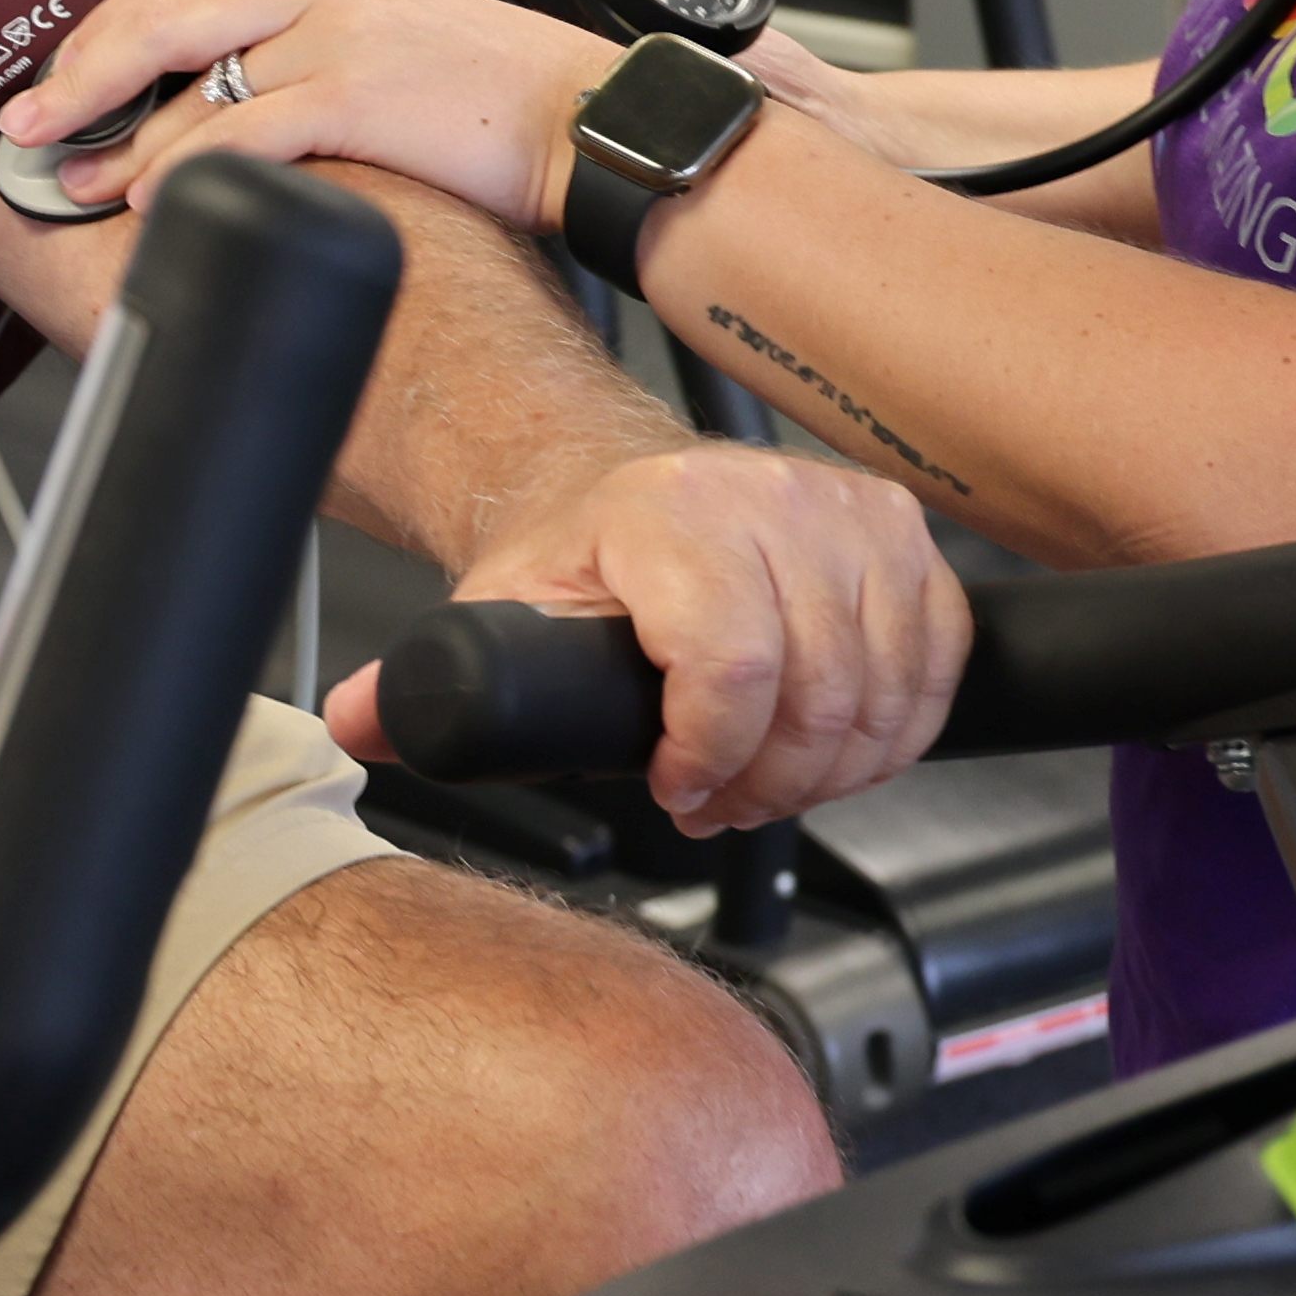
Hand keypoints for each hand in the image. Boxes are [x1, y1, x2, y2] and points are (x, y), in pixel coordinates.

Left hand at [10, 0, 619, 241]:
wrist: (591, 118)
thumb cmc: (508, 99)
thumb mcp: (402, 49)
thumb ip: (328, 55)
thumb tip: (257, 103)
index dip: (114, 24)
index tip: (67, 70)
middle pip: (167, 10)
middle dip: (85, 68)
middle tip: (28, 117)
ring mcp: (339, 37)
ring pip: (191, 67)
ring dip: (116, 125)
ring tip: (67, 172)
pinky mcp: (358, 93)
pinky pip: (245, 128)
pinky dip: (182, 163)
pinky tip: (145, 196)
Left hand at [353, 439, 970, 830]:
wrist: (635, 490)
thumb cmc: (582, 558)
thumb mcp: (500, 610)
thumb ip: (428, 679)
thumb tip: (359, 722)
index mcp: (667, 511)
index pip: (729, 662)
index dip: (710, 758)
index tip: (678, 792)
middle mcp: (770, 497)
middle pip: (815, 693)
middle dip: (767, 783)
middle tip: (718, 805)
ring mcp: (850, 511)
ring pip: (882, 690)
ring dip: (833, 769)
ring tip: (765, 781)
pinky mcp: (905, 533)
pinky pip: (936, 662)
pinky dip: (894, 729)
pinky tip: (835, 747)